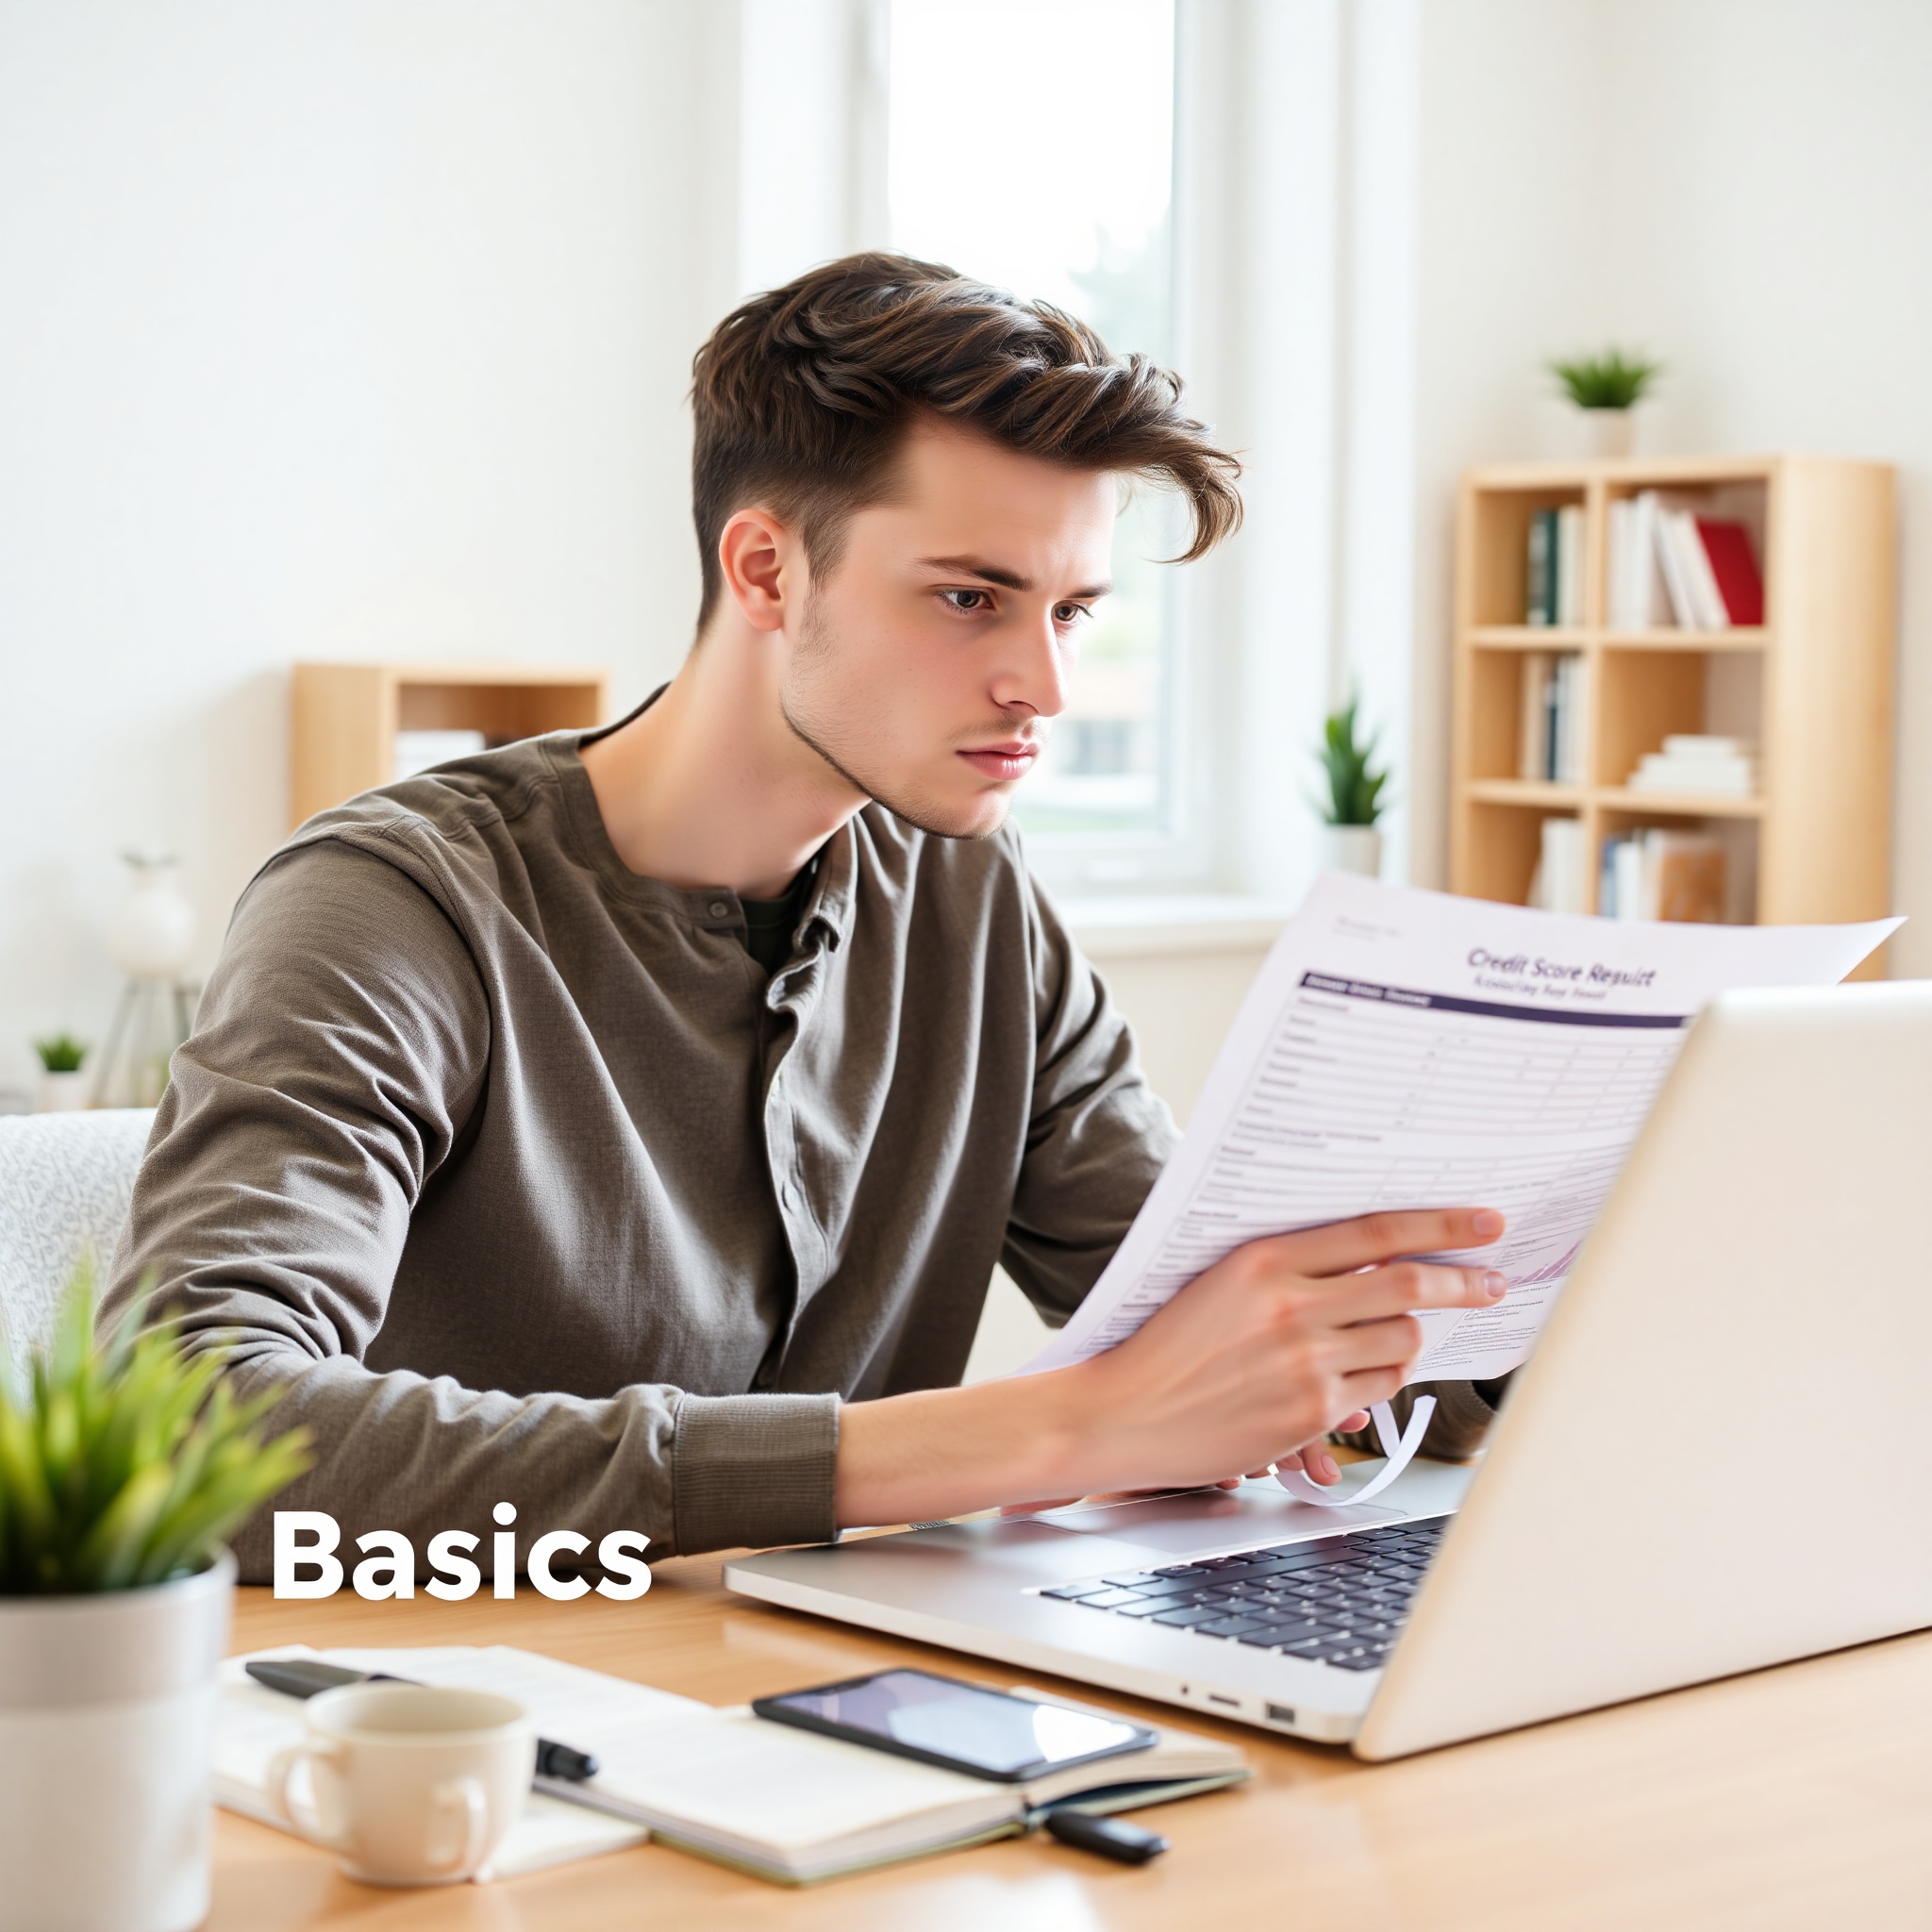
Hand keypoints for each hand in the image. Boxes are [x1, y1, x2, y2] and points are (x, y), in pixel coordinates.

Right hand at [834, 1207, 1505, 1528]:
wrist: (1120, 1414)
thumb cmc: (1162, 1346)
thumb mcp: (1216, 1280)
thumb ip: (1287, 1266)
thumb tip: (1367, 1260)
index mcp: (1263, 1261)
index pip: (1376, 1233)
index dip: (1441, 1226)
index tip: (1484, 1224)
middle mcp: (1290, 1308)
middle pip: (1405, 1289)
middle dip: (1461, 1284)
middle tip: (1490, 1283)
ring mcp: (1303, 1365)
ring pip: (1399, 1345)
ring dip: (1409, 1339)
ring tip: (1396, 1337)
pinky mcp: (1306, 1415)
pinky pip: (1373, 1393)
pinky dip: (1376, 1383)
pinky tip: (1354, 1378)